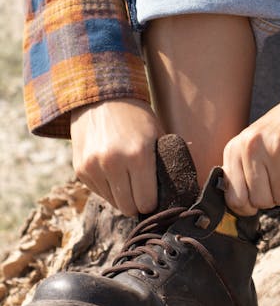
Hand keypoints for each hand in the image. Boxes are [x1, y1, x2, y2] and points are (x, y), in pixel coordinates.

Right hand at [70, 99, 161, 216]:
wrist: (102, 97)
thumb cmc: (136, 117)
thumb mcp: (157, 134)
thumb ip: (162, 163)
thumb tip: (173, 192)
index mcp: (138, 155)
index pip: (146, 202)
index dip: (153, 202)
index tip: (155, 196)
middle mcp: (113, 163)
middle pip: (128, 207)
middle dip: (137, 203)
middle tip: (142, 192)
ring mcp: (93, 167)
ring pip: (113, 202)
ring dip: (121, 196)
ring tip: (127, 177)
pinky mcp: (80, 169)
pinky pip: (98, 192)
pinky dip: (107, 187)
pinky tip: (113, 171)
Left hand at [222, 98, 279, 216]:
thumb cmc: (275, 135)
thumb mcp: (249, 148)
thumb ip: (238, 175)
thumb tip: (240, 209)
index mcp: (235, 148)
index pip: (235, 199)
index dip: (248, 206)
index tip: (256, 200)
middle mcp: (253, 147)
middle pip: (261, 201)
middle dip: (272, 197)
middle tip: (277, 179)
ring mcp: (277, 149)